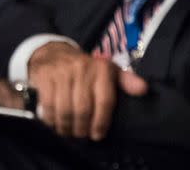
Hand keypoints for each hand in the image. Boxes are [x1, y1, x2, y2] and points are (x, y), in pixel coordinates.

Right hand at [28, 43, 146, 140]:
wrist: (54, 53)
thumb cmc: (85, 69)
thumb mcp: (107, 71)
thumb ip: (126, 81)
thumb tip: (144, 89)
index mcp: (101, 68)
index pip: (105, 100)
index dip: (101, 122)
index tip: (98, 134)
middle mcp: (82, 67)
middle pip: (83, 109)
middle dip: (82, 128)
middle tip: (81, 135)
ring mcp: (62, 71)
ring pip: (65, 110)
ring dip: (66, 128)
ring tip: (68, 132)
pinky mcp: (45, 77)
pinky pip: (48, 106)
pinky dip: (51, 121)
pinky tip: (54, 123)